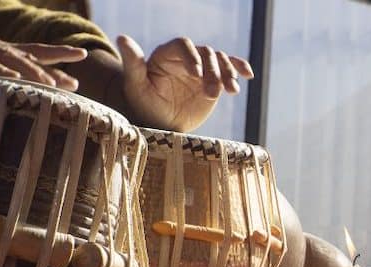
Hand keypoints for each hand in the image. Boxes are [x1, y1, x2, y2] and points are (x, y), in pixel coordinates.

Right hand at [0, 13, 86, 93]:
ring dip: (32, 69)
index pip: (30, 57)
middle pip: (27, 51)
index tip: (77, 78)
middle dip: (55, 60)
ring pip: (8, 56)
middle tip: (80, 70)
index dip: (54, 66)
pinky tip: (11, 78)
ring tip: (53, 82)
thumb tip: (4, 109)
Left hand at [116, 35, 253, 131]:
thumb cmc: (145, 105)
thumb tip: (122, 38)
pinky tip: (249, 75)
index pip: (183, 46)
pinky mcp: (215, 79)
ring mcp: (203, 68)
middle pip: (205, 53)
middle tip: (213, 92)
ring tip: (231, 91)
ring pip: (220, 60)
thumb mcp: (137, 86)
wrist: (162, 124)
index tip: (196, 75)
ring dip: (228, 73)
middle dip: (212, 71)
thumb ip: (133, 63)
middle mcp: (186, 57)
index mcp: (167, 55)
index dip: (191, 57)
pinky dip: (240, 69)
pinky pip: (230, 68)